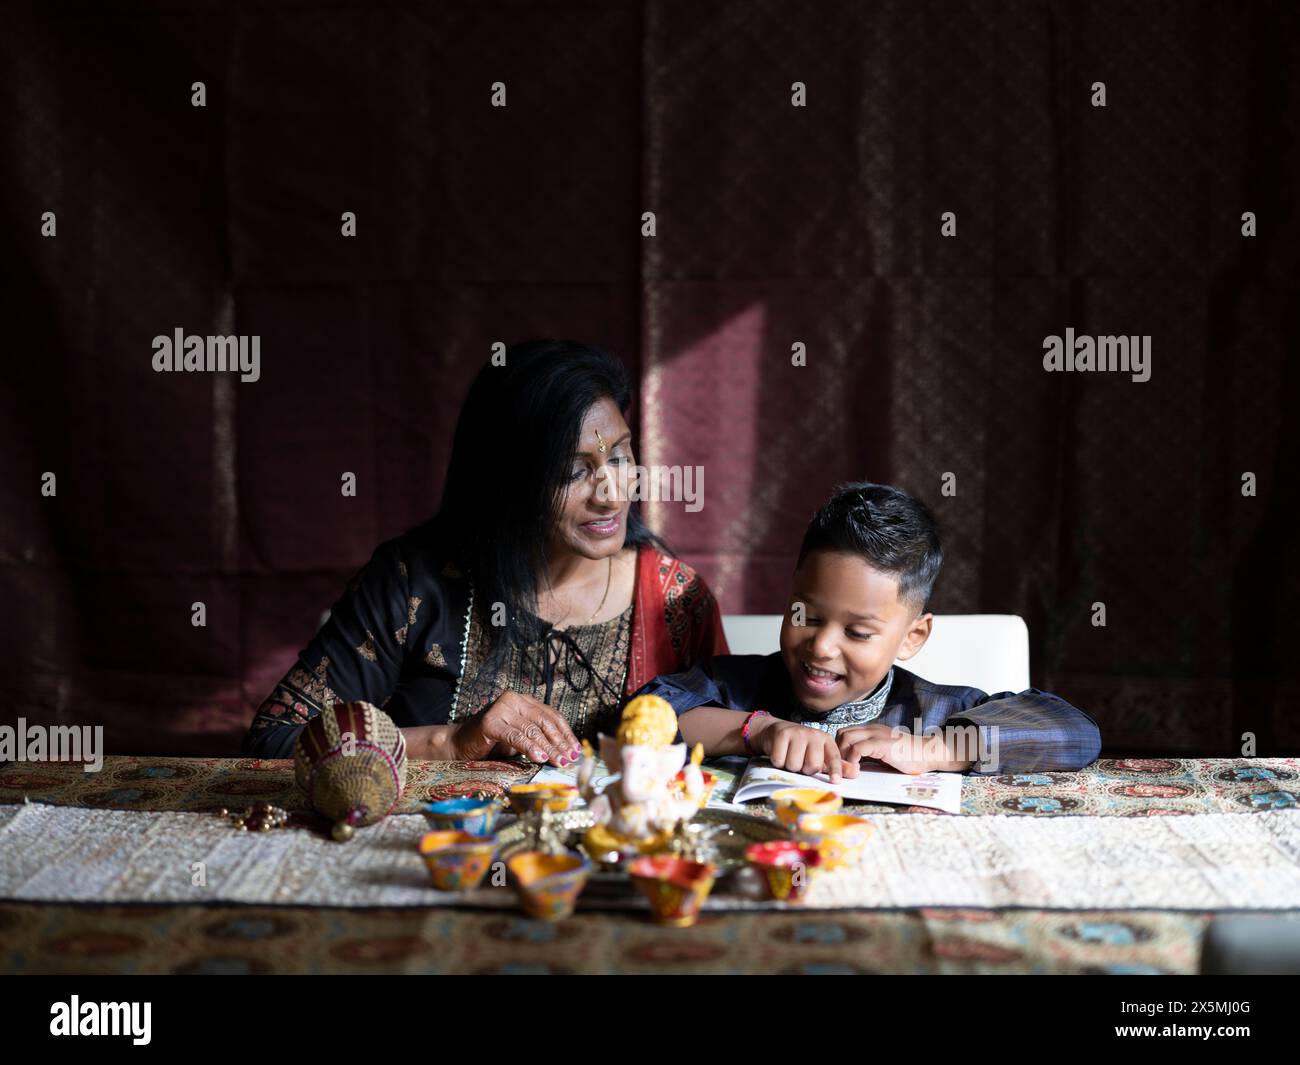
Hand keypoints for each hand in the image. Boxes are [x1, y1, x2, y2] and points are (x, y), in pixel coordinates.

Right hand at [450, 691, 581, 766]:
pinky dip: (529, 747)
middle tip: (571, 759)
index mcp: (523, 700)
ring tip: (560, 762)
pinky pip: (515, 736)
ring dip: (549, 748)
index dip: (566, 733)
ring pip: (532, 730)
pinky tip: (540, 758)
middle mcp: (513, 700)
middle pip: (545, 723)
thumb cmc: (492, 743)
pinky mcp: (490, 722)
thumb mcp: (520, 737)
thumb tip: (567, 750)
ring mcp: (501, 709)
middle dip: (560, 743)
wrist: (458, 745)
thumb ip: (539, 737)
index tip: (577, 750)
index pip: (552, 716)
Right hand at [749, 716, 850, 782]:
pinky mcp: (782, 734)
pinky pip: (779, 760)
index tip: (835, 781)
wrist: (776, 731)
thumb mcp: (820, 754)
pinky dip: (778, 762)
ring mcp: (797, 733)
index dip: (835, 770)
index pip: (834, 757)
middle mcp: (813, 734)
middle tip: (801, 762)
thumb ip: (837, 765)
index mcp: (826, 739)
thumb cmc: (801, 747)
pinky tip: (780, 753)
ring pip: (795, 764)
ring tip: (789, 757)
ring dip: (789, 766)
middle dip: (804, 769)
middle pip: (813, 765)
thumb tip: (856, 772)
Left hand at [837, 723, 972, 774]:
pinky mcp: (883, 744)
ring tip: (850, 769)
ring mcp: (877, 734)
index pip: (845, 732)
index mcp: (872, 730)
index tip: (842, 763)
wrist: (929, 753)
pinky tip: (859, 769)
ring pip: (846, 738)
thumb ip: (870, 754)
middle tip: (844, 767)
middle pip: (842, 733)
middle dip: (838, 751)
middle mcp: (872, 729)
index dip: (839, 748)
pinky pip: (859, 748)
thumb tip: (853, 765)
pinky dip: (853, 759)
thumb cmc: (909, 756)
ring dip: (843, 755)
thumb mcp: (884, 753)